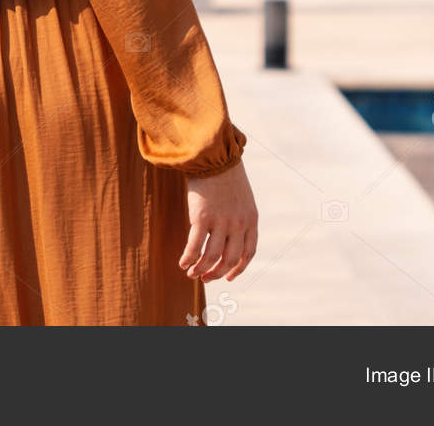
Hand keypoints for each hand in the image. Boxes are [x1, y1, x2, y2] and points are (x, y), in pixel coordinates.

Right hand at [181, 161, 256, 281]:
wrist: (214, 156)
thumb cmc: (225, 174)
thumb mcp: (242, 197)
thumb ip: (240, 217)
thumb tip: (228, 237)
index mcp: (251, 219)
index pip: (248, 253)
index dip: (238, 269)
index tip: (229, 277)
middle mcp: (239, 224)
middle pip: (230, 259)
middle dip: (217, 273)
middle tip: (205, 278)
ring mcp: (221, 222)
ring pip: (212, 257)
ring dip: (200, 269)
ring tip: (191, 273)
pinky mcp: (202, 218)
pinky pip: (195, 247)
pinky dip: (188, 259)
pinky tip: (182, 263)